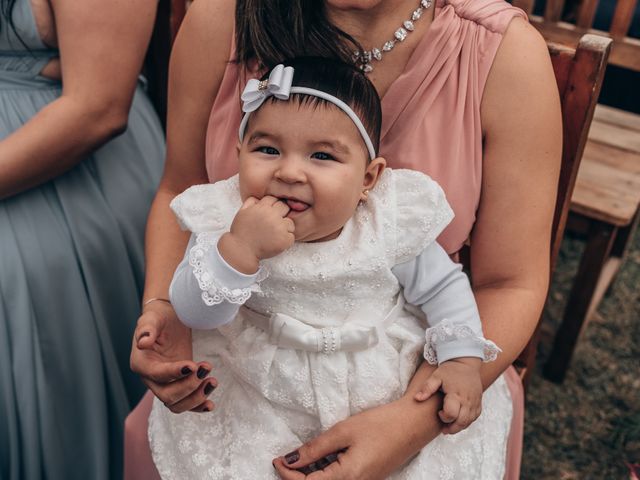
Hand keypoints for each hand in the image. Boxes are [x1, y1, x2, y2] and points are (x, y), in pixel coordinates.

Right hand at [130, 300, 216, 412]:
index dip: (174, 373)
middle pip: (167, 395)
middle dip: (189, 386)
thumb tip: (142, 342)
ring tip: (213, 381)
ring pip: (176, 404)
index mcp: (141, 363)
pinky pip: (185, 403)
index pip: (156, 375)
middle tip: (207, 368)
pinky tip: (210, 405)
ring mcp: (164, 384)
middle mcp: (150, 378)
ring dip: (196, 398)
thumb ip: (146, 329)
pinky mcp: (178, 384)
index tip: (193, 365)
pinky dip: (197, 406)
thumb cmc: (159, 317)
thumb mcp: (152, 317)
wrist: (169, 319)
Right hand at [221, 196, 294, 267]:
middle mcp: (272, 215)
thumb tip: (259, 199)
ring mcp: (279, 227)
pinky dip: (286, 240)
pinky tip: (276, 243)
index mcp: (262, 207)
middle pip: (285, 207)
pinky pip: (291, 237)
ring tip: (275, 235)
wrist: (241, 250)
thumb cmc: (240, 232)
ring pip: (290, 223)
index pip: (274, 199)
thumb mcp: (242, 212)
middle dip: (281, 214)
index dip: (273, 206)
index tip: (270, 214)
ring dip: (285, 229)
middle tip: (275, 225)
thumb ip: (251, 202)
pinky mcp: (284, 239)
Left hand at [272, 394, 442, 479]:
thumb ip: (315, 448)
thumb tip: (290, 460)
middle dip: (297, 477)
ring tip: (301, 458)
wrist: (413, 424)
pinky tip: (320, 459)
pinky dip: (325, 473)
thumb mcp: (344, 431)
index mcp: (347, 477)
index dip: (287, 474)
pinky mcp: (367, 479)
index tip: (276, 460)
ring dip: (311, 476)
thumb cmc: (381, 424)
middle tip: (284, 459)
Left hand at [414, 357, 482, 433]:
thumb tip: (416, 398)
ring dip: (459, 427)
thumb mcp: (436, 376)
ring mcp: (474, 401)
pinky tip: (458, 420)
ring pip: (469, 421)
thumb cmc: (449, 370)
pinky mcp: (479, 402)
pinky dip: (467, 422)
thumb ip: (427, 388)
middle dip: (452, 428)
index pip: (451, 413)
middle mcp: (467, 400)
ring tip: (450, 426)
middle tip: (444, 429)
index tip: (439, 413)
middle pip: (462, 421)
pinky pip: (474, 417)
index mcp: (455, 394)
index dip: (444, 417)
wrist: (465, 362)